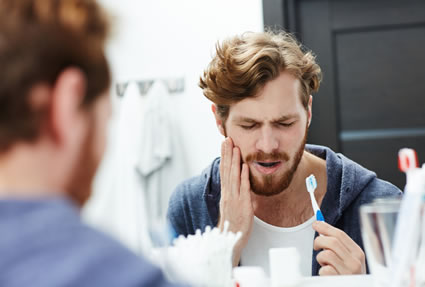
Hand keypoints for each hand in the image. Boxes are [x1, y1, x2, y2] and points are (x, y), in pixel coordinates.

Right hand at [218, 137, 253, 265]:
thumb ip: (234, 193)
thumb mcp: (231, 205)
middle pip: (226, 170)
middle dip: (227, 153)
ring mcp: (234, 198)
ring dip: (234, 161)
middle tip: (227, 139)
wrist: (230, 239)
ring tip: (235, 147)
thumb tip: (238, 182)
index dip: (224, 157)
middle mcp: (228, 193)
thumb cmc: (232, 223)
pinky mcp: (243, 204)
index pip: (224, 170)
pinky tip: (244, 166)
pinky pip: (243, 188)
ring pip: (233, 176)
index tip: (224, 144)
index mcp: (225, 192)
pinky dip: (244, 176)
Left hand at [313, 221, 365, 275]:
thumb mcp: (348, 259)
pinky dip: (322, 271)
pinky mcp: (340, 280)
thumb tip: (321, 227)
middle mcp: (355, 262)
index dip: (326, 227)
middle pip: (332, 241)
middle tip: (316, 246)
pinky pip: (324, 269)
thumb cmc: (347, 274)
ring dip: (320, 259)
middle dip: (319, 241)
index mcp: (358, 253)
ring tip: (325, 264)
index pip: (340, 235)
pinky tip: (327, 275)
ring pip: (326, 254)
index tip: (316, 223)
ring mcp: (348, 272)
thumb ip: (338, 245)